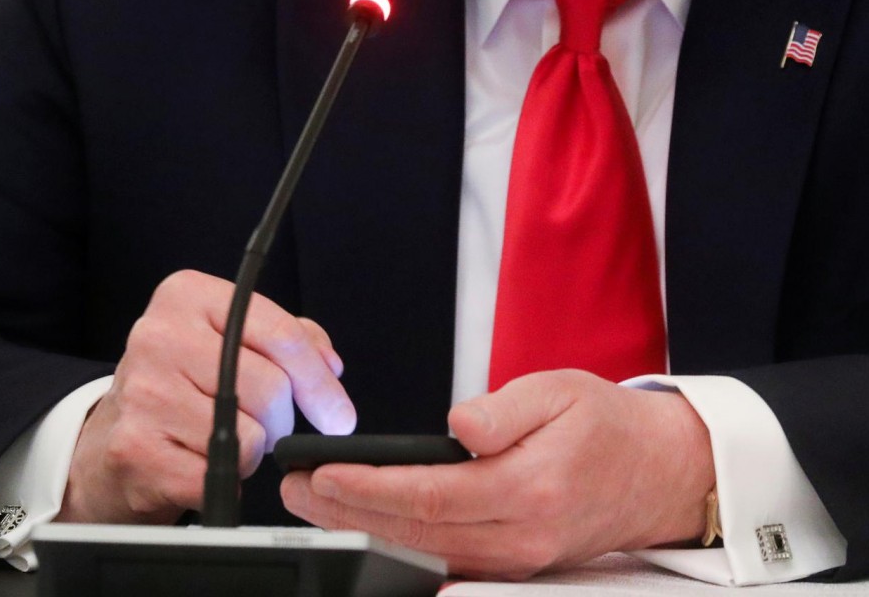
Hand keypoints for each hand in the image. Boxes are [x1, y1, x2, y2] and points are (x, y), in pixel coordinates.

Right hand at [56, 270, 354, 523]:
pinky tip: (199, 460)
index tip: (340, 414)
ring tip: (220, 436)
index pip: (282, 334)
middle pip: (271, 388)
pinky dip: (225, 477)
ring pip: (250, 434)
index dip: (320, 380)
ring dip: (252, 449)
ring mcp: (143, 392)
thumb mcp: (232, 339)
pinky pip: (221, 472)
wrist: (112, 436)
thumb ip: (290, 339)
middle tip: (260, 424)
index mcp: (188, 295)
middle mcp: (159, 335)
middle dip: (281, 419)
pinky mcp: (136, 448)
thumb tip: (330, 366)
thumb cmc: (185, 383)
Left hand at [280, 370, 714, 579]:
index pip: (428, 495)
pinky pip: (448, 560)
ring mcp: (519, 559)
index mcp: (530, 488)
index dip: (368, 487)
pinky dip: (401, 544)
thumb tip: (457, 427)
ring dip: (366, 530)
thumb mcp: (560, 391)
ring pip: (425, 553)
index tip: (322, 473)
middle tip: (296, 491)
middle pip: (415, 532)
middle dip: (347, 514)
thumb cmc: (608, 426)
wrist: (658, 472)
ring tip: (317, 506)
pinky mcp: (517, 564)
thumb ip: (504, 410)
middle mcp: (521, 536)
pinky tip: (372, 526)